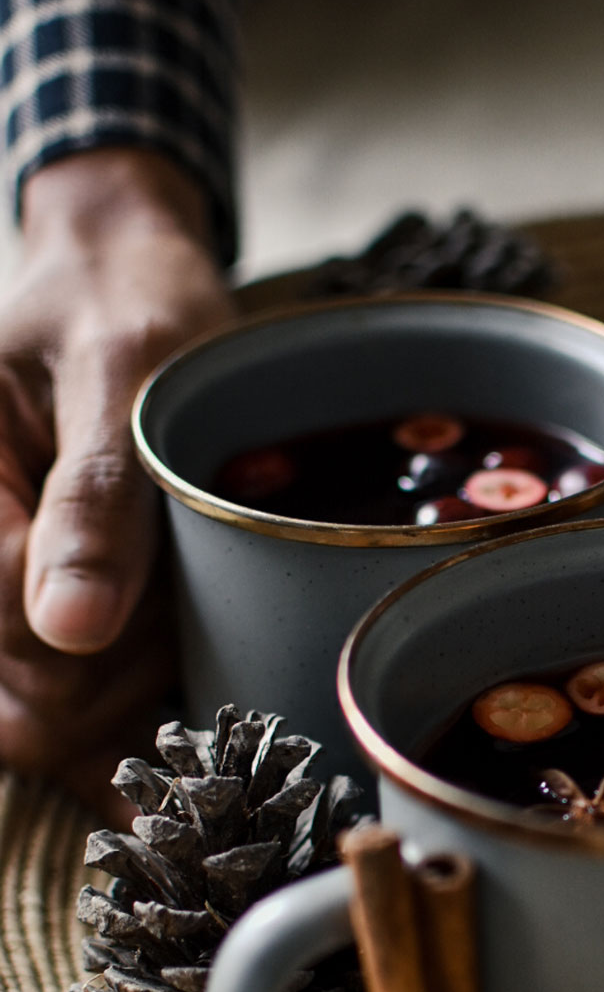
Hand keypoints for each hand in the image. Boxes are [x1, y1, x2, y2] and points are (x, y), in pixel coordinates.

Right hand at [0, 149, 233, 820]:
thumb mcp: (125, 372)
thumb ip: (98, 495)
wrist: (128, 277)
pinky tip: (173, 690)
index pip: (13, 635)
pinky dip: (120, 708)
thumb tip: (70, 626)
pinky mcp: (27, 601)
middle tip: (197, 638)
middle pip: (24, 697)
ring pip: (39, 714)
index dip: (106, 660)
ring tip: (190, 648)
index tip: (184, 632)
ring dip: (124, 708)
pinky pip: (54, 697)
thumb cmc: (128, 304)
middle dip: (119, 695)